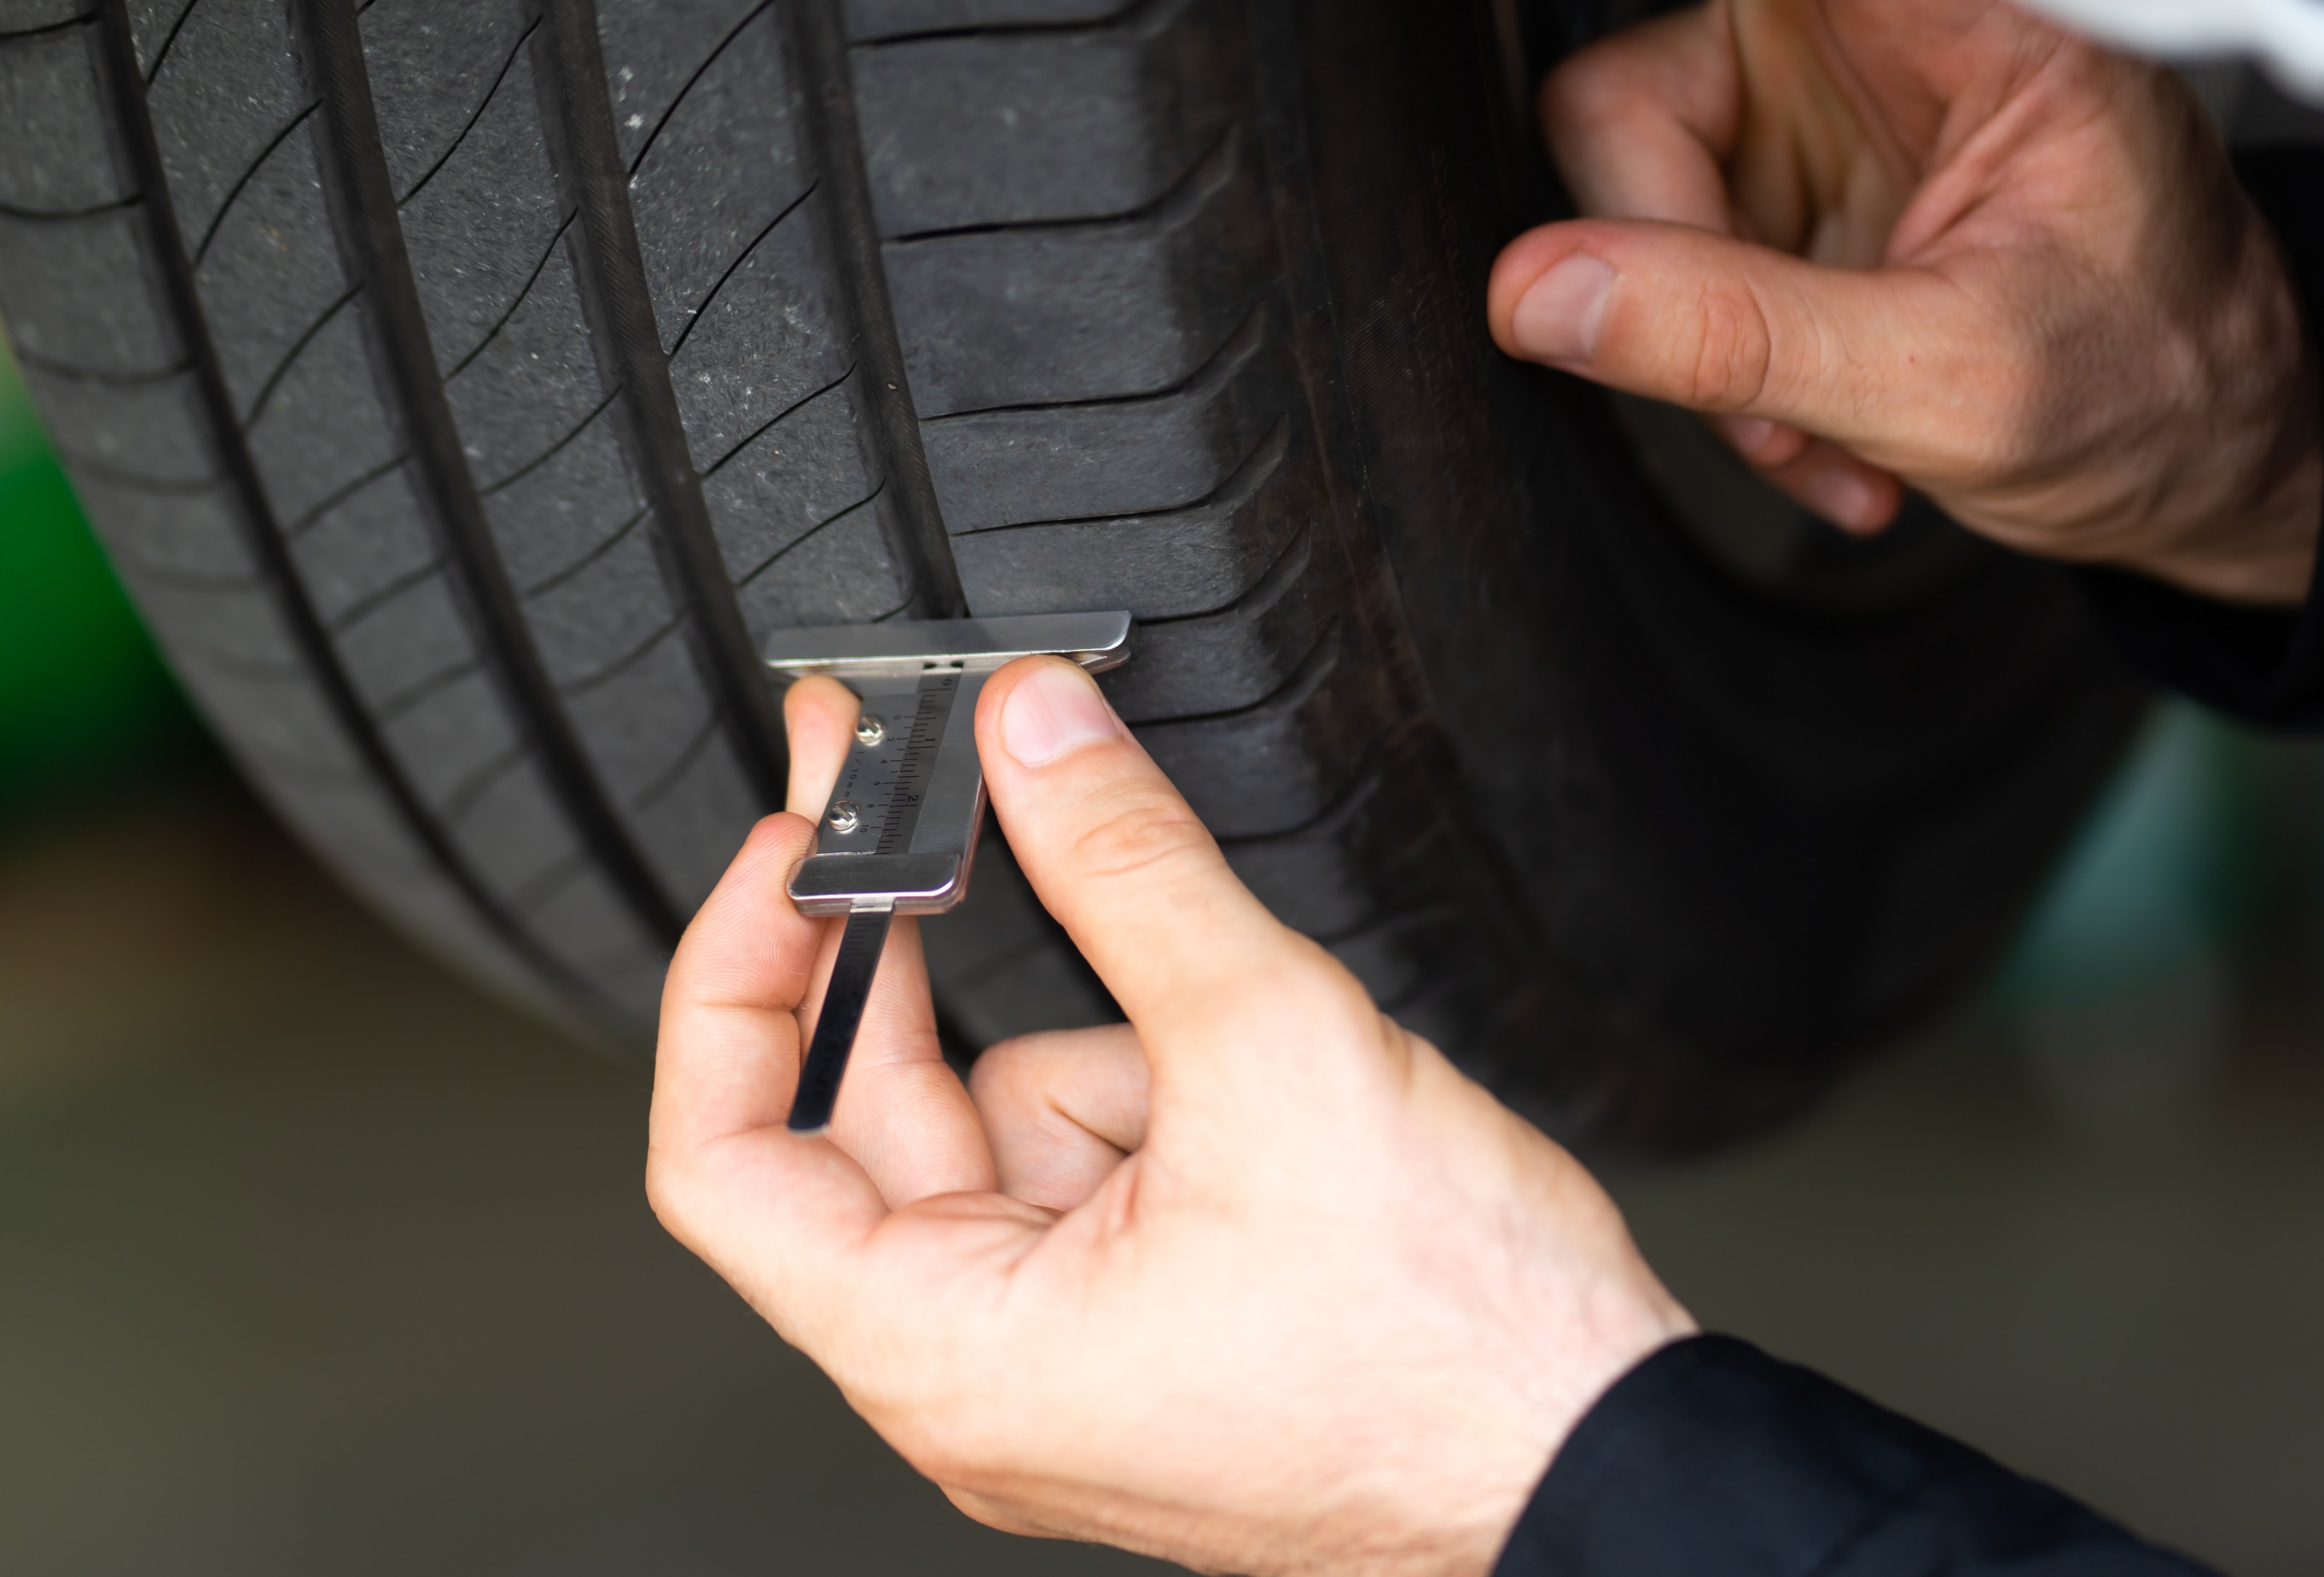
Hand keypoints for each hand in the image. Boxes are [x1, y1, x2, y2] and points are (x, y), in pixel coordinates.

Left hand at [648, 660, 1694, 1575]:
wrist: (1602, 1461)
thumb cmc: (1453, 1349)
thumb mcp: (1269, 1048)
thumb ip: (1125, 868)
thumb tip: (1030, 737)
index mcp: (949, 1353)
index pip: (721, 1163)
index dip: (733, 982)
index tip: (789, 855)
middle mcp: (979, 1372)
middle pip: (871, 1120)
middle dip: (913, 951)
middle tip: (920, 783)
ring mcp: (1067, 1351)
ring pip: (1013, 1122)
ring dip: (1112, 1044)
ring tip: (1248, 1056)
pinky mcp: (1151, 1321)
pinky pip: (1103, 1158)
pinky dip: (1173, 1090)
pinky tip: (1284, 1109)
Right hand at [1489, 0, 2323, 605]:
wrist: (2213, 458)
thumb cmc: (2160, 385)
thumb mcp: (1950, 378)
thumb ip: (1739, 332)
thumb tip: (1541, 296)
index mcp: (1955, 14)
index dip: (1652, 131)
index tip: (1631, 203)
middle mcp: (1864, 33)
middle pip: (1633, 105)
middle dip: (1674, 283)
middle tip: (1761, 401)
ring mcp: (1812, 118)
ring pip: (1632, 207)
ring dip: (1709, 362)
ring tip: (1820, 435)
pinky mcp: (1783, 199)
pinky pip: (1668, 277)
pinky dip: (1729, 384)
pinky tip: (1823, 429)